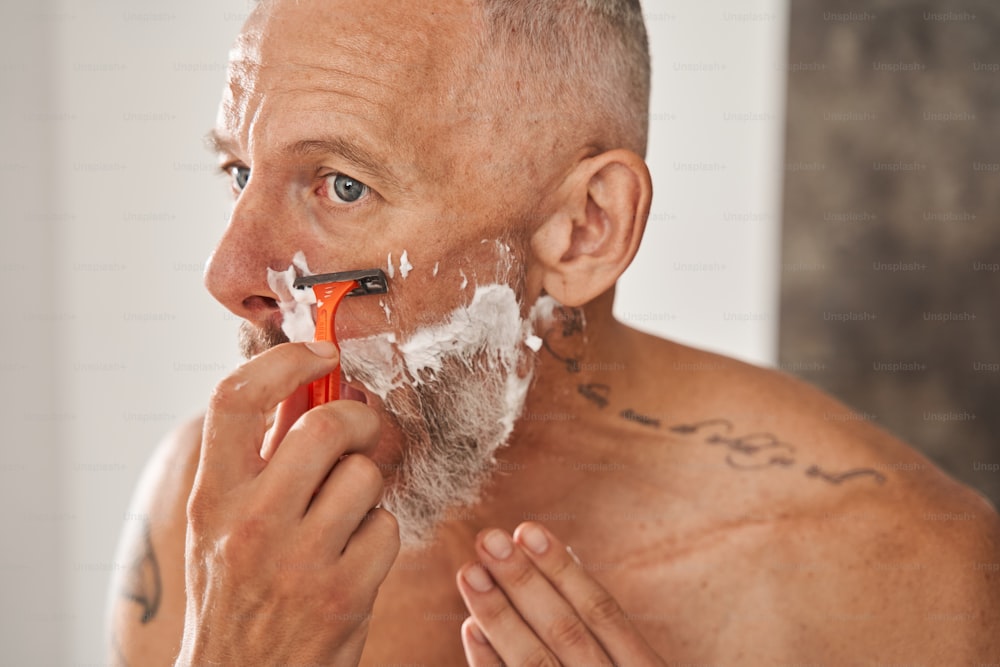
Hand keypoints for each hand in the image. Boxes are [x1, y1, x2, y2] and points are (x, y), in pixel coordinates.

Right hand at [177, 341, 398, 666]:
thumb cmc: (236, 594)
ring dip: (366, 485)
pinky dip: (378, 534)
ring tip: (344, 512)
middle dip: (358, 417)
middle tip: (362, 428)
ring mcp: (300, 561)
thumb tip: (302, 385)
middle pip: (326, 426)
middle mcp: (250, 524)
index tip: (321, 352)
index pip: (237, 398)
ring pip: (365, 475)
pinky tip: (354, 555)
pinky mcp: (345, 594)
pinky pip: (386, 526)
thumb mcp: (223, 523)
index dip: (287, 360)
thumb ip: (259, 453)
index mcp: (212, 498)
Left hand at [456, 522, 665, 665]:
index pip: (604, 614)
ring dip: (500, 617)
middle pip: (566, 634)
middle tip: (486, 538)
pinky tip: (470, 630)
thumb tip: (567, 561)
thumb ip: (609, 633)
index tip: (528, 529)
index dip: (564, 572)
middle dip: (523, 583)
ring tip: (468, 572)